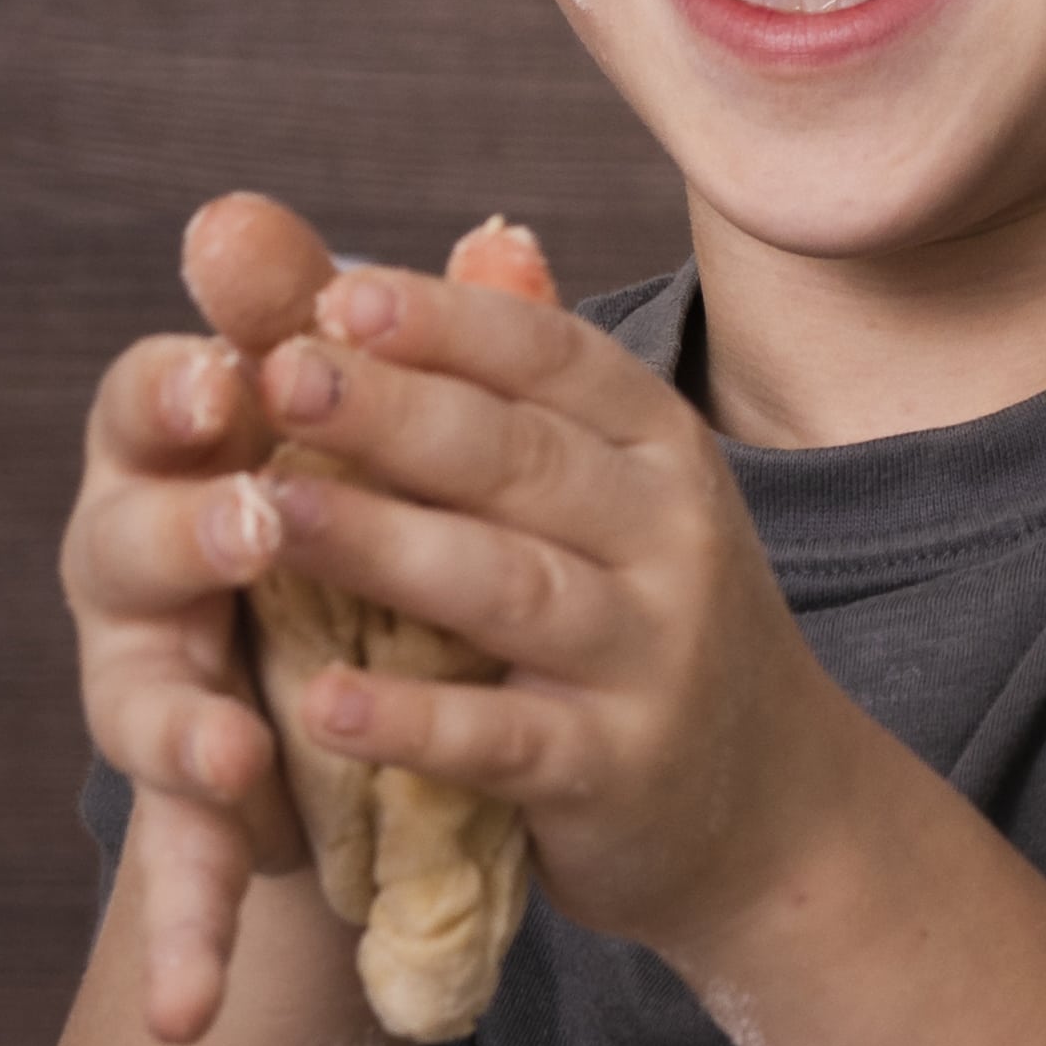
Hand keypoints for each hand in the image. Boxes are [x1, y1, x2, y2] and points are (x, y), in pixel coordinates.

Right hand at [54, 189, 352, 1045]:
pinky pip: (176, 884)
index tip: (242, 365)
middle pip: (125, 539)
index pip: (153, 396)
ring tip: (228, 753)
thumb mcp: (398, 441)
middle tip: (257, 521)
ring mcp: (161, 694)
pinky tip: (186, 1015)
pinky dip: (179, 944)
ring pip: (139, 706)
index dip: (184, 379)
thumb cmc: (362, 520)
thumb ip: (433, 345)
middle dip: (186, 530)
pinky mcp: (198, 813)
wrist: (365, 692)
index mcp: (189, 453)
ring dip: (178, 728)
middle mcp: (148, 567)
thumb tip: (509, 234)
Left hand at [237, 246, 882, 975]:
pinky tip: (325, 701)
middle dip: (393, 411)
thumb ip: (531, 392)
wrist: (773, 803)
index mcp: (660, 445)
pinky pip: (505, 739)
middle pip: (519, 458)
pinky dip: (415, 722)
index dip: (447, 323)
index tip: (335, 293)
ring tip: (272, 515)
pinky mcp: (615, 770)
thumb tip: (463, 243)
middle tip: (276, 376)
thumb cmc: (651, 619)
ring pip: (507, 586)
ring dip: (386, 546)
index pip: (554, 358)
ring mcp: (650, 655)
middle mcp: (670, 534)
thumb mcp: (623, 492)